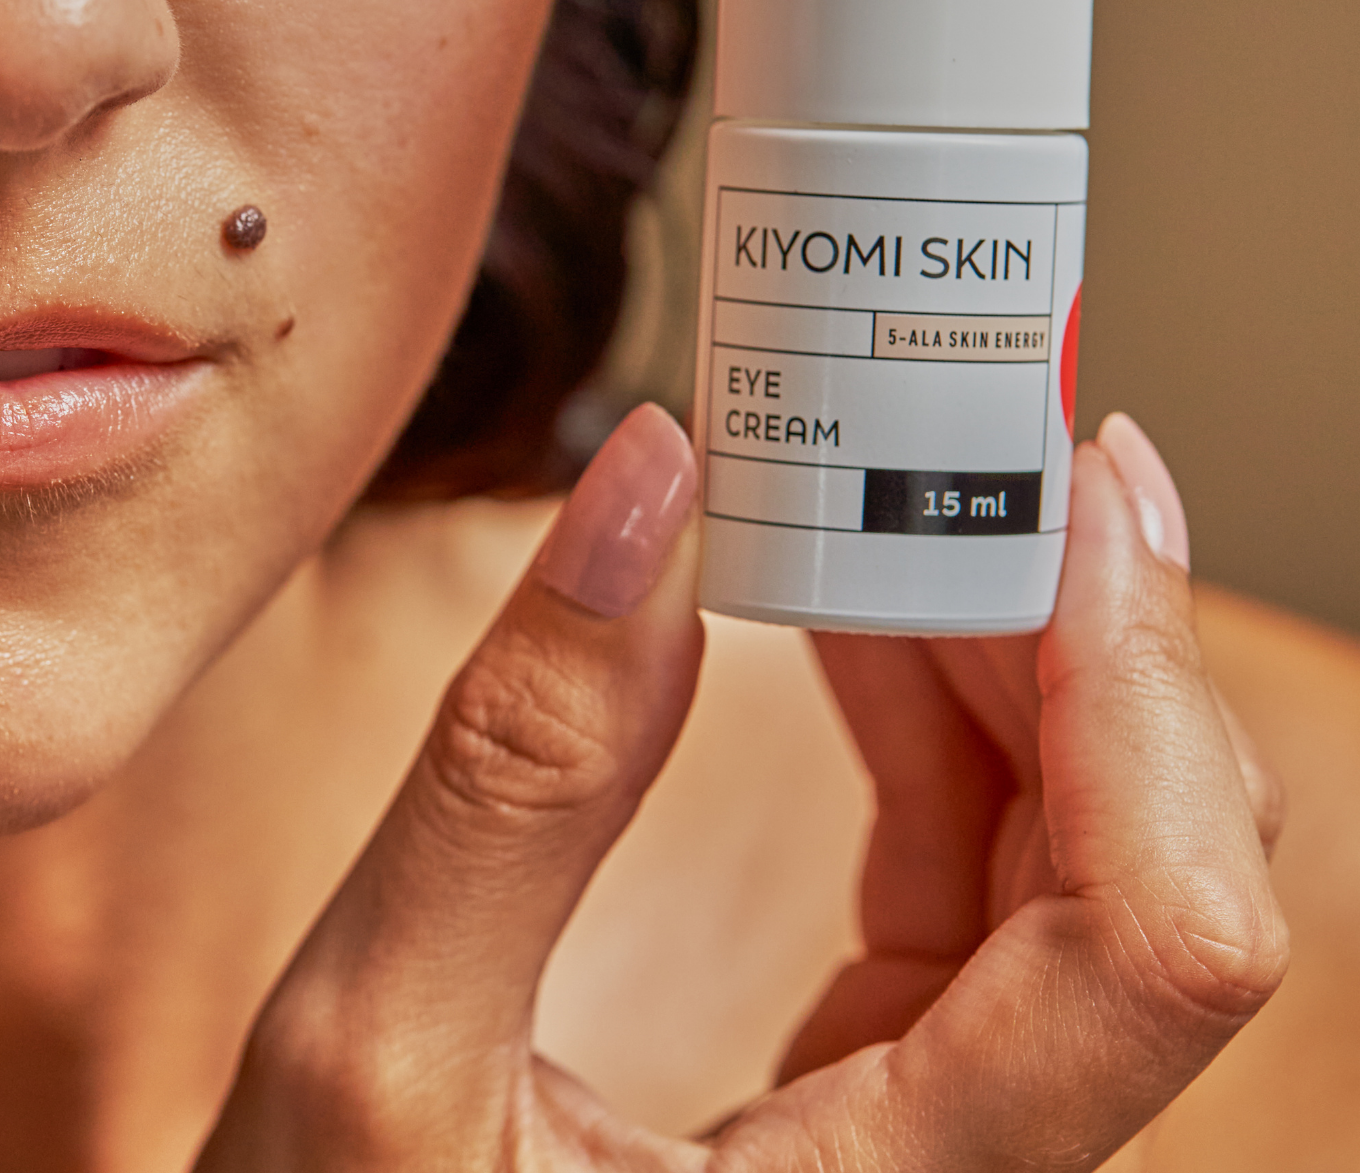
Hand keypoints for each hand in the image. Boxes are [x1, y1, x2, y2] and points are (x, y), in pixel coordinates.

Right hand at [197, 407, 1286, 1169]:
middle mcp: (970, 1168)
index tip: (1068, 489)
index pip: (1159, 943)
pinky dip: (936, 718)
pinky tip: (855, 614)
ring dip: (1013, 655)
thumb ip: (518, 772)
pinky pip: (981, 871)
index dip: (1148, 689)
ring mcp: (942, 1123)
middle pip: (1156, 873)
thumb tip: (649, 483)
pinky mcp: (890, 1079)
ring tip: (912, 491)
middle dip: (1085, 628)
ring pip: (1082, 861)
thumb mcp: (374, 1041)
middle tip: (984, 434)